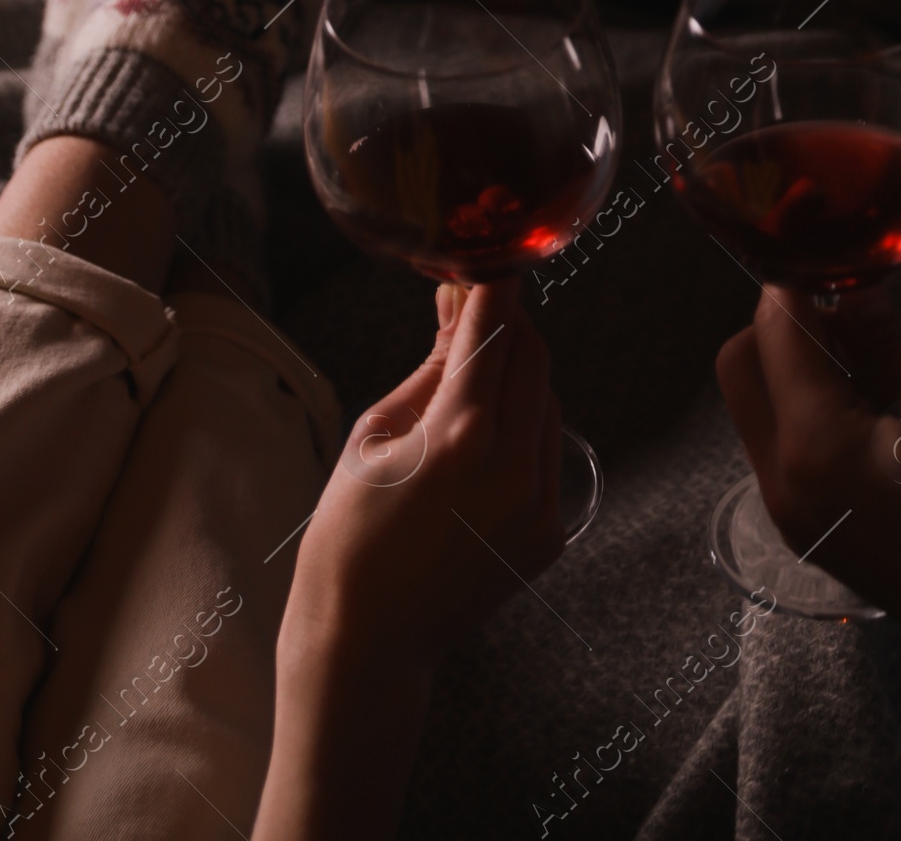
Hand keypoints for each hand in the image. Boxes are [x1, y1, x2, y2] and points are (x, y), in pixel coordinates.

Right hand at [256, 280, 562, 840]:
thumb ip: (432, 366)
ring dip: (515, 376)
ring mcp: (539, 504)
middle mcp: (514, 466)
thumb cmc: (350, 535)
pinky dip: (522, 430)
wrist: (368, 642)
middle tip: (467, 314)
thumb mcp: (375, 434)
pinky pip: (546, 452)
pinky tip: (479, 444)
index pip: (496, 327)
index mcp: (463, 434)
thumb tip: (460, 303)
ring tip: (465, 385)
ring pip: (546, 401)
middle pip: (532, 356)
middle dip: (505, 326)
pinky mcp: (549, 533)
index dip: (492, 283)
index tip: (484, 258)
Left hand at [716, 284, 900, 653]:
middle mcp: (782, 480)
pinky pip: (783, 445)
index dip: (802, 281)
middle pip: (741, 365)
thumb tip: (854, 292)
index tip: (837, 256)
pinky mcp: (810, 526)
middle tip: (853, 312)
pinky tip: (871, 405)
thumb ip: (884, 345)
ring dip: (795, 368)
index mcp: (813, 444)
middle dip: (783, 324)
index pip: (773, 330)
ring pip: (758, 405)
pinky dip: (808, 409)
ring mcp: (791, 510)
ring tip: (872, 360)